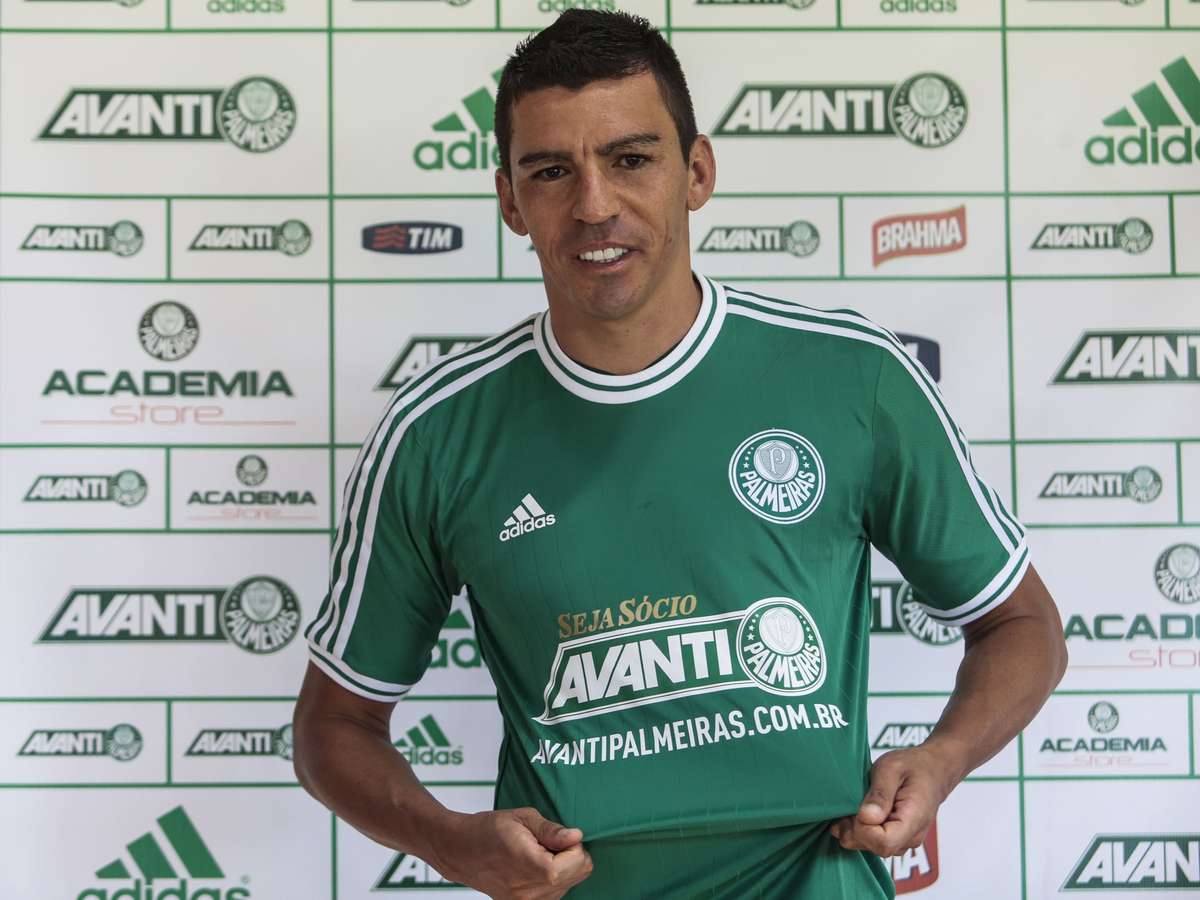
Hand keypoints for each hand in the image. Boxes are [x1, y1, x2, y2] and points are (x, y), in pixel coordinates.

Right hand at [430, 806, 592, 899]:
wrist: (459, 850)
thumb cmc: (488, 829)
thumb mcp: (522, 818)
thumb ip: (552, 831)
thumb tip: (576, 837)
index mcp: (536, 868)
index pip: (580, 861)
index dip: (571, 843)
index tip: (553, 836)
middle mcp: (533, 893)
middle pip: (578, 875)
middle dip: (568, 855)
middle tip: (543, 843)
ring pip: (568, 884)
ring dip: (559, 868)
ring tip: (533, 854)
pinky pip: (553, 893)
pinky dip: (549, 878)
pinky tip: (531, 867)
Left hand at [828, 745, 958, 857]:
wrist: (933, 770)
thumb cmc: (914, 766)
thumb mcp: (891, 769)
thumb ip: (879, 794)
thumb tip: (865, 818)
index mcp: (913, 819)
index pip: (884, 842)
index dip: (863, 829)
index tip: (856, 809)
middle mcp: (911, 837)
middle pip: (876, 847)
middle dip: (855, 829)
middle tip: (848, 804)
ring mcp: (906, 840)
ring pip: (873, 847)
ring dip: (856, 830)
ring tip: (854, 805)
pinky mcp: (899, 838)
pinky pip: (876, 843)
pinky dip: (862, 830)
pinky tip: (858, 812)